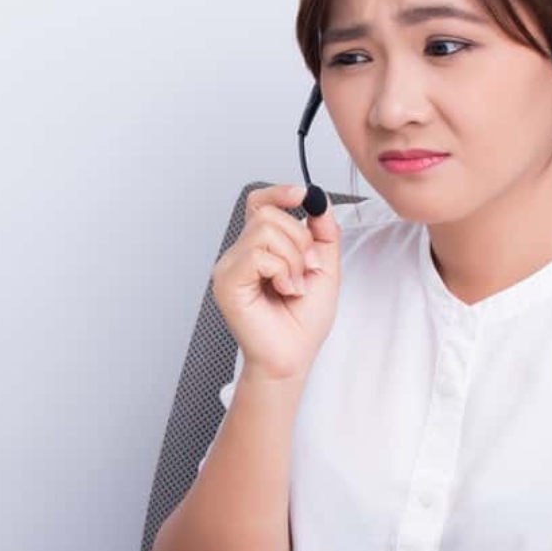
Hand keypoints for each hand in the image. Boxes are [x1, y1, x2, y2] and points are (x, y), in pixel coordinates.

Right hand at [211, 184, 339, 382]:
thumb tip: (319, 201)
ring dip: (292, 259)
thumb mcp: (324, 268)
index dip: (280, 193)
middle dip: (299, 240)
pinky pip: (258, 255)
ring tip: (293, 285)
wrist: (293, 358)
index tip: (304, 196)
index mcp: (258, 248)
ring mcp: (229, 267)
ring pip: (265, 231)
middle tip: (305, 271)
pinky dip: (281, 271)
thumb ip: (323, 233)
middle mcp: (239, 254)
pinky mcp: (227, 282)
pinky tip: (283, 290)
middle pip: (268, 213)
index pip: (260, 203)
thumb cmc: (302, 322)